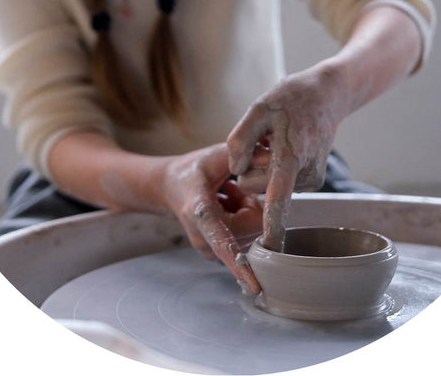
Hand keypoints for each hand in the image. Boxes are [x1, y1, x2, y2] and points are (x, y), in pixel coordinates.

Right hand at [161, 143, 262, 294]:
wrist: (169, 187)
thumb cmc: (193, 170)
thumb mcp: (214, 155)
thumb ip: (241, 154)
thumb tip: (271, 156)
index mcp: (200, 213)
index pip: (221, 241)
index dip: (239, 263)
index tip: (254, 285)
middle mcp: (202, 237)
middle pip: (251, 227)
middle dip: (251, 204)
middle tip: (232, 188)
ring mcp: (208, 249)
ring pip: (251, 231)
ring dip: (247, 210)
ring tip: (227, 196)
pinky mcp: (215, 254)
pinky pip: (246, 236)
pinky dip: (242, 218)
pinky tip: (227, 205)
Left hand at [227, 65, 350, 250]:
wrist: (327, 95)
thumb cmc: (290, 98)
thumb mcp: (258, 108)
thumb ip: (240, 140)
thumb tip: (235, 170)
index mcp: (290, 156)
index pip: (277, 198)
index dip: (272, 226)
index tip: (271, 250)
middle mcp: (305, 173)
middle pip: (257, 186)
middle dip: (250, 167)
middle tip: (263, 139)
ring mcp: (311, 178)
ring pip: (269, 185)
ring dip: (264, 166)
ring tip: (277, 139)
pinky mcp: (312, 179)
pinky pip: (281, 181)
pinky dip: (276, 167)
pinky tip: (286, 145)